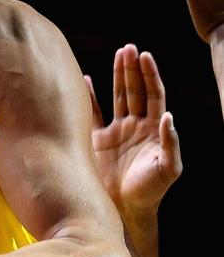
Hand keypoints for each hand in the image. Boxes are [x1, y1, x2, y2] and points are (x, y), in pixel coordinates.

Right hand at [87, 45, 181, 215]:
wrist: (124, 208)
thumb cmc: (151, 190)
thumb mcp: (168, 168)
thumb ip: (170, 143)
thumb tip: (169, 116)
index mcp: (153, 130)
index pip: (153, 95)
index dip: (150, 75)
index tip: (145, 56)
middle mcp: (136, 125)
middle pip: (135, 90)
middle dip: (133, 69)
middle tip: (129, 48)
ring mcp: (117, 130)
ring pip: (118, 96)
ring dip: (118, 75)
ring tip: (119, 53)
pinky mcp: (98, 138)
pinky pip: (94, 112)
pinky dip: (90, 95)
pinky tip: (87, 79)